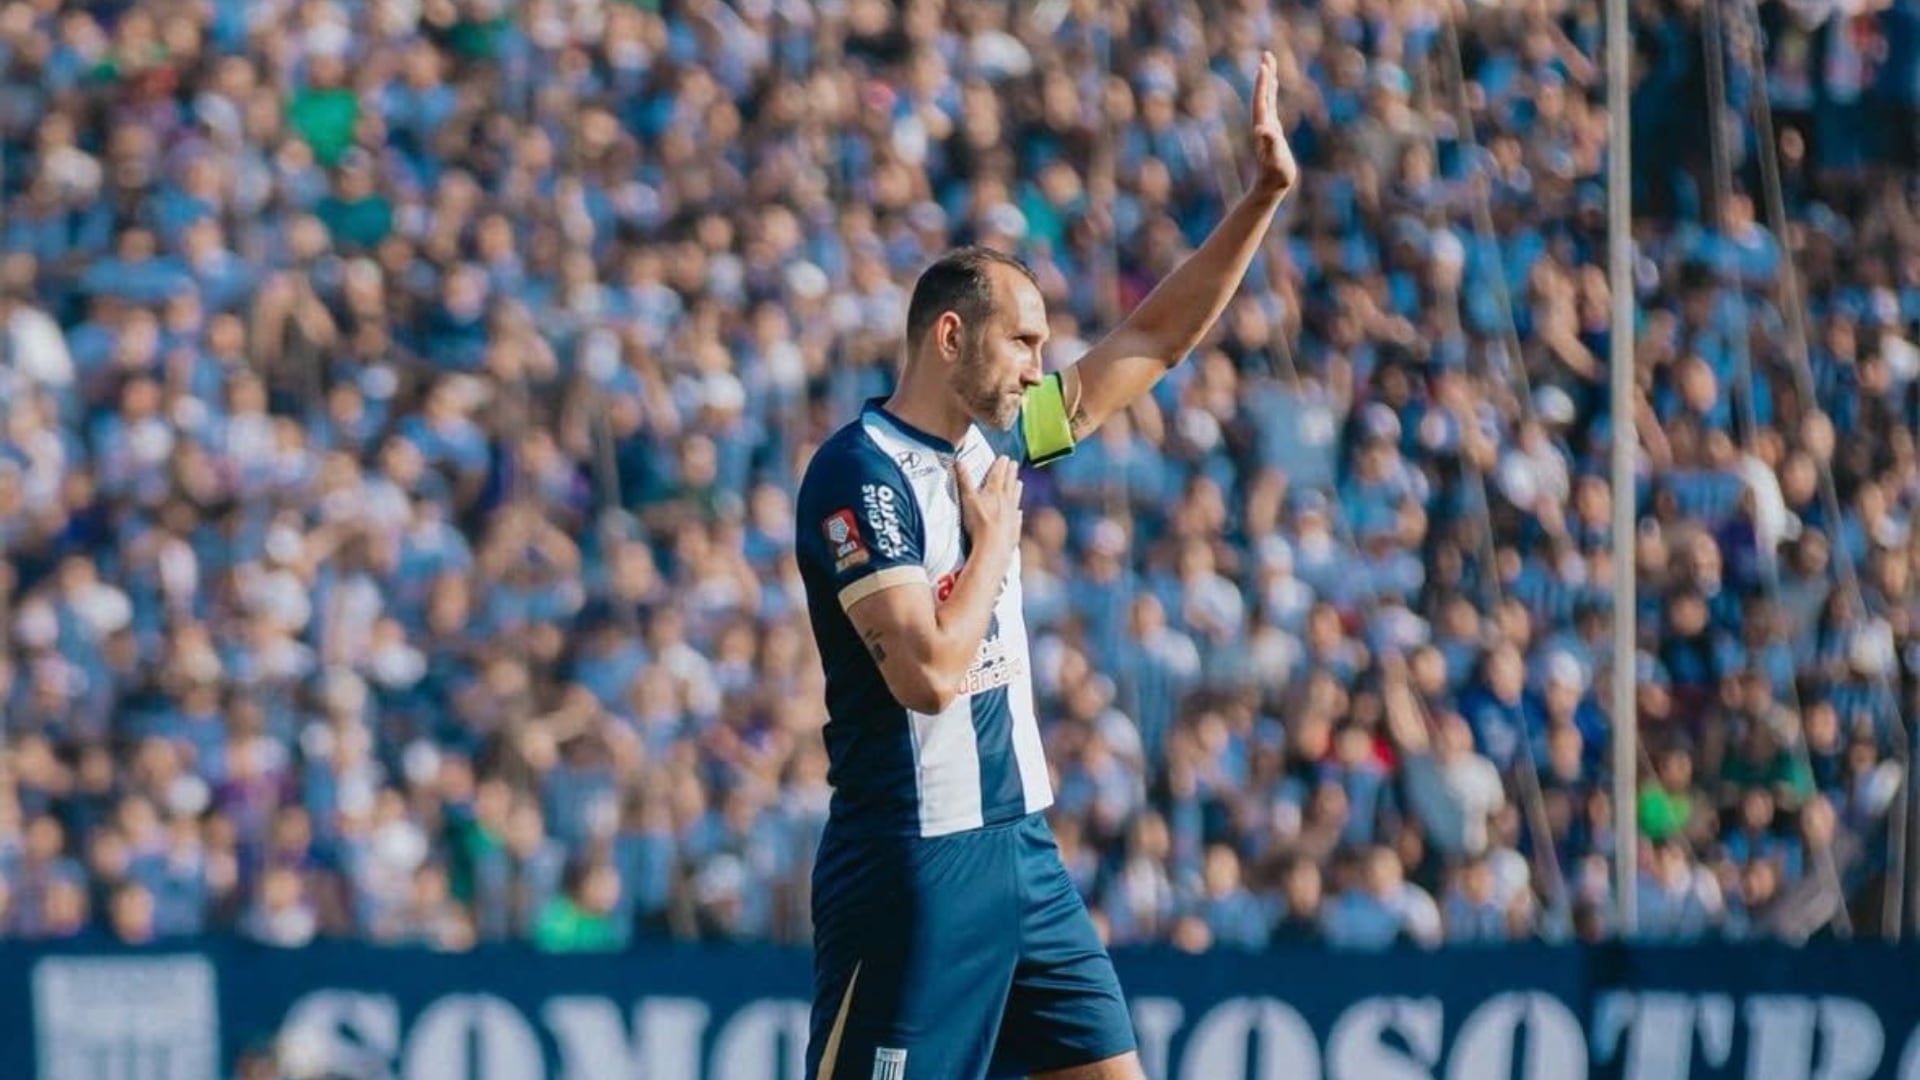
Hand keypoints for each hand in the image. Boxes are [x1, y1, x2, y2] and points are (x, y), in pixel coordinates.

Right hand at [954, 456, 1023, 562]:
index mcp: (994, 492)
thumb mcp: (968, 499)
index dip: (1000, 465)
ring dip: (1017, 489)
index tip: (1004, 457)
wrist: (994, 547)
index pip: (998, 474)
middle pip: (1009, 483)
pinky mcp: (1014, 529)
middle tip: (1014, 463)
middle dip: (1011, 472)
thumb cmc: (979, 523)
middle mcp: (1006, 501)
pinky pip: (1017, 518)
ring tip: (1020, 482)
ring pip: (1015, 498)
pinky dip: (1017, 513)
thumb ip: (964, 480)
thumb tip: (959, 461)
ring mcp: (1012, 515)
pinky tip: (1018, 512)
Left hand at [1249, 50, 1298, 199]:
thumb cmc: (1275, 174)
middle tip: (1266, 54)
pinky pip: (1272, 106)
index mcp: (1263, 127)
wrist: (1270, 186)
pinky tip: (1273, 86)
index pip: (1262, 100)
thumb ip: (1269, 143)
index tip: (1264, 65)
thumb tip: (1260, 129)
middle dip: (1265, 75)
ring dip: (1267, 81)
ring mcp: (1267, 126)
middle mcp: (1262, 124)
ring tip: (1268, 64)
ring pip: (1267, 98)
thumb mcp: (1274, 159)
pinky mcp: (1272, 130)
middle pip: (1263, 94)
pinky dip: (1272, 93)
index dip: (1263, 83)